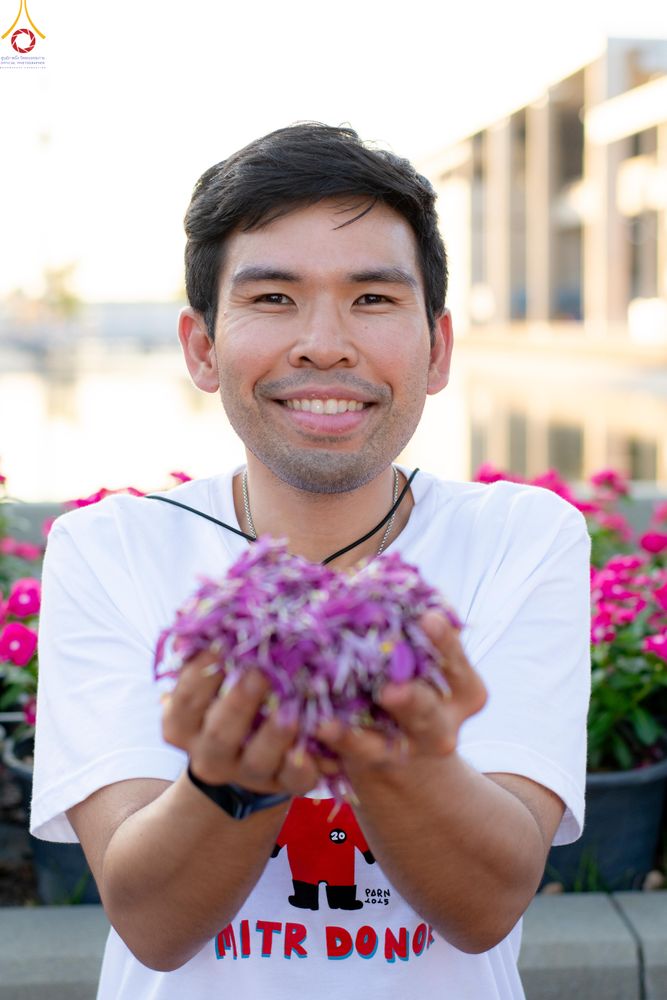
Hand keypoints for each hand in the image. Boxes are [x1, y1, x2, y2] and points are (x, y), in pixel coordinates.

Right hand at [162, 652, 318, 796]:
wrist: (243, 760)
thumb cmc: (227, 700)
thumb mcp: (208, 681)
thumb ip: (209, 651)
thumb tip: (210, 603)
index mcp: (184, 726)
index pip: (187, 699)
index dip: (201, 673)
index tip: (220, 642)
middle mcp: (210, 754)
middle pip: (220, 732)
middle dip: (239, 702)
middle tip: (259, 672)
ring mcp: (246, 774)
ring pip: (258, 759)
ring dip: (275, 734)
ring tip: (292, 709)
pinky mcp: (283, 786)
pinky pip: (293, 783)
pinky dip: (303, 767)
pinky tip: (315, 749)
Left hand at [316, 611, 486, 775]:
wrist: (406, 756)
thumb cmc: (411, 678)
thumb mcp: (420, 654)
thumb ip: (408, 621)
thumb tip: (375, 567)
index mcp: (461, 688)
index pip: (453, 660)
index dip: (444, 641)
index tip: (429, 619)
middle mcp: (440, 723)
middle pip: (427, 712)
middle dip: (411, 701)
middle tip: (392, 689)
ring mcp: (406, 750)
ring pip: (382, 745)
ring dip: (356, 735)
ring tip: (333, 721)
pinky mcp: (372, 766)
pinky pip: (351, 756)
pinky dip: (333, 743)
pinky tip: (313, 730)